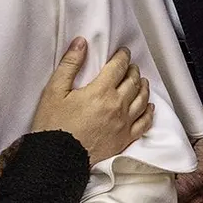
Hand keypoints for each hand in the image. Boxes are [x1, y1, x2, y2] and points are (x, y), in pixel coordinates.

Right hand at [29, 38, 152, 164]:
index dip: (123, 56)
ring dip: (142, 87)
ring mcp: (123, 124)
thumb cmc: (53, 125)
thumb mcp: (54, 91)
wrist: (57, 159)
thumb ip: (70, 64)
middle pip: (133, 82)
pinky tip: (149, 107)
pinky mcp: (125, 139)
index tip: (123, 52)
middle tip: (129, 66)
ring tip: (140, 81)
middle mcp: (117, 106)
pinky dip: (149, 112)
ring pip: (142, 100)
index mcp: (101, 91)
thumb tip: (81, 43)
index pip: (119, 67)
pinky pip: (144, 123)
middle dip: (132, 70)